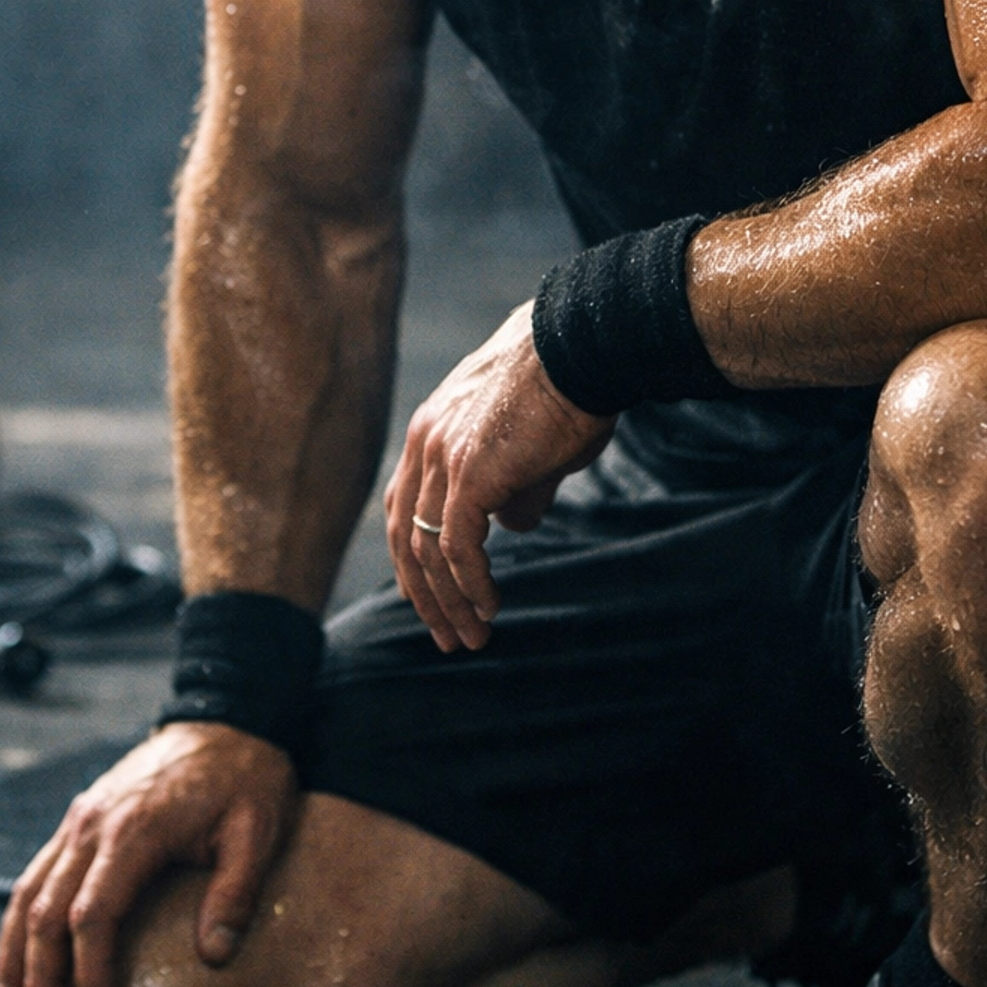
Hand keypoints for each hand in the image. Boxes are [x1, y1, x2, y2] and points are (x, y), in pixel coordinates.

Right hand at [0, 722, 296, 986]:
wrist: (227, 717)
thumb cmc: (247, 778)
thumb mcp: (258, 831)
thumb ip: (236, 892)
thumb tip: (215, 957)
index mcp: (134, 830)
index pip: (92, 913)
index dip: (90, 970)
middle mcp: (94, 824)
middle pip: (45, 910)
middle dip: (41, 976)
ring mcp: (81, 818)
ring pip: (28, 891)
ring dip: (16, 952)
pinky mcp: (81, 817)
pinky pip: (37, 872)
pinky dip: (21, 918)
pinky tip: (21, 955)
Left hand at [385, 301, 614, 653]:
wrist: (582, 348)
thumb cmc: (570, 387)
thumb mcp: (531, 445)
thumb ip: (515, 486)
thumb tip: (513, 525)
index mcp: (430, 430)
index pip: (404, 508)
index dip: (414, 559)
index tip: (433, 599)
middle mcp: (424, 443)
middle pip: (405, 536)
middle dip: (423, 594)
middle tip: (446, 636)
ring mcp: (442, 457)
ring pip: (428, 550)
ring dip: (450, 602)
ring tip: (472, 638)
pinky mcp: (469, 473)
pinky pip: (458, 547)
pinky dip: (471, 585)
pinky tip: (488, 608)